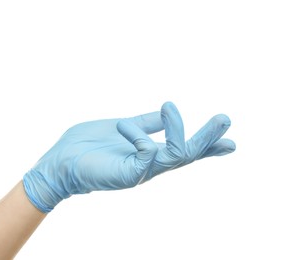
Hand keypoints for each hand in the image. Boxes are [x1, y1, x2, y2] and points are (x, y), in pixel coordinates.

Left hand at [23, 102, 234, 212]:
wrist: (60, 162)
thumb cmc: (88, 144)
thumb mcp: (125, 127)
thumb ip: (146, 123)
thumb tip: (165, 111)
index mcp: (151, 153)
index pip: (185, 150)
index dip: (208, 147)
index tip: (231, 143)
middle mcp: (150, 164)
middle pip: (188, 154)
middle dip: (208, 139)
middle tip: (225, 119)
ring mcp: (141, 171)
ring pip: (177, 156)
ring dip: (186, 133)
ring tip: (174, 108)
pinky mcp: (129, 175)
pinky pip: (147, 155)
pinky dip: (140, 136)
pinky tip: (123, 126)